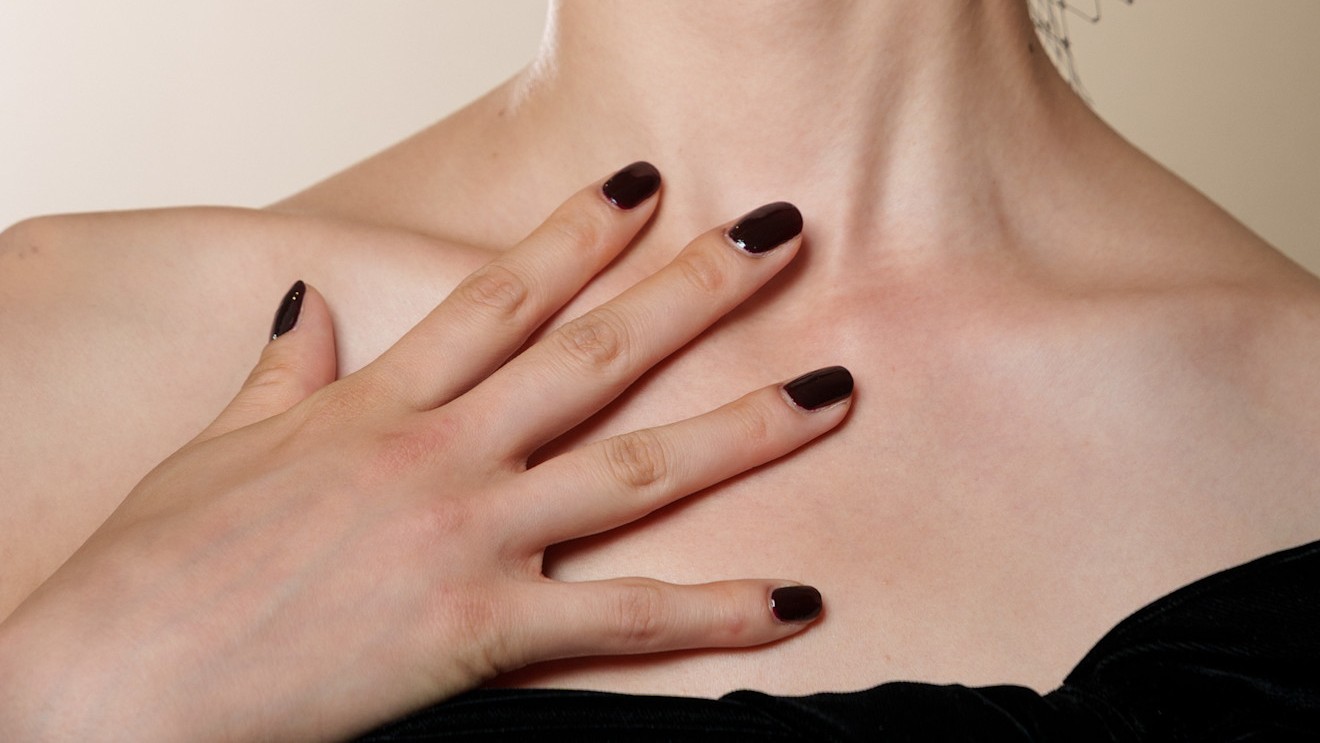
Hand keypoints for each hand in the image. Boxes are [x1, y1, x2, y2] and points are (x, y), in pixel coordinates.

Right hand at [0, 163, 851, 740]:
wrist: (109, 682)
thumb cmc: (158, 566)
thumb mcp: (218, 447)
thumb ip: (283, 370)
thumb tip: (307, 303)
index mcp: (380, 402)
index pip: (502, 295)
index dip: (579, 230)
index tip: (644, 182)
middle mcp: (442, 455)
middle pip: (596, 354)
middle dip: (696, 286)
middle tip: (780, 234)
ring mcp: (468, 537)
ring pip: (635, 469)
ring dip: (743, 425)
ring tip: (832, 388)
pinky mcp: (478, 630)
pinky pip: (621, 619)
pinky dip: (714, 611)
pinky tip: (793, 599)